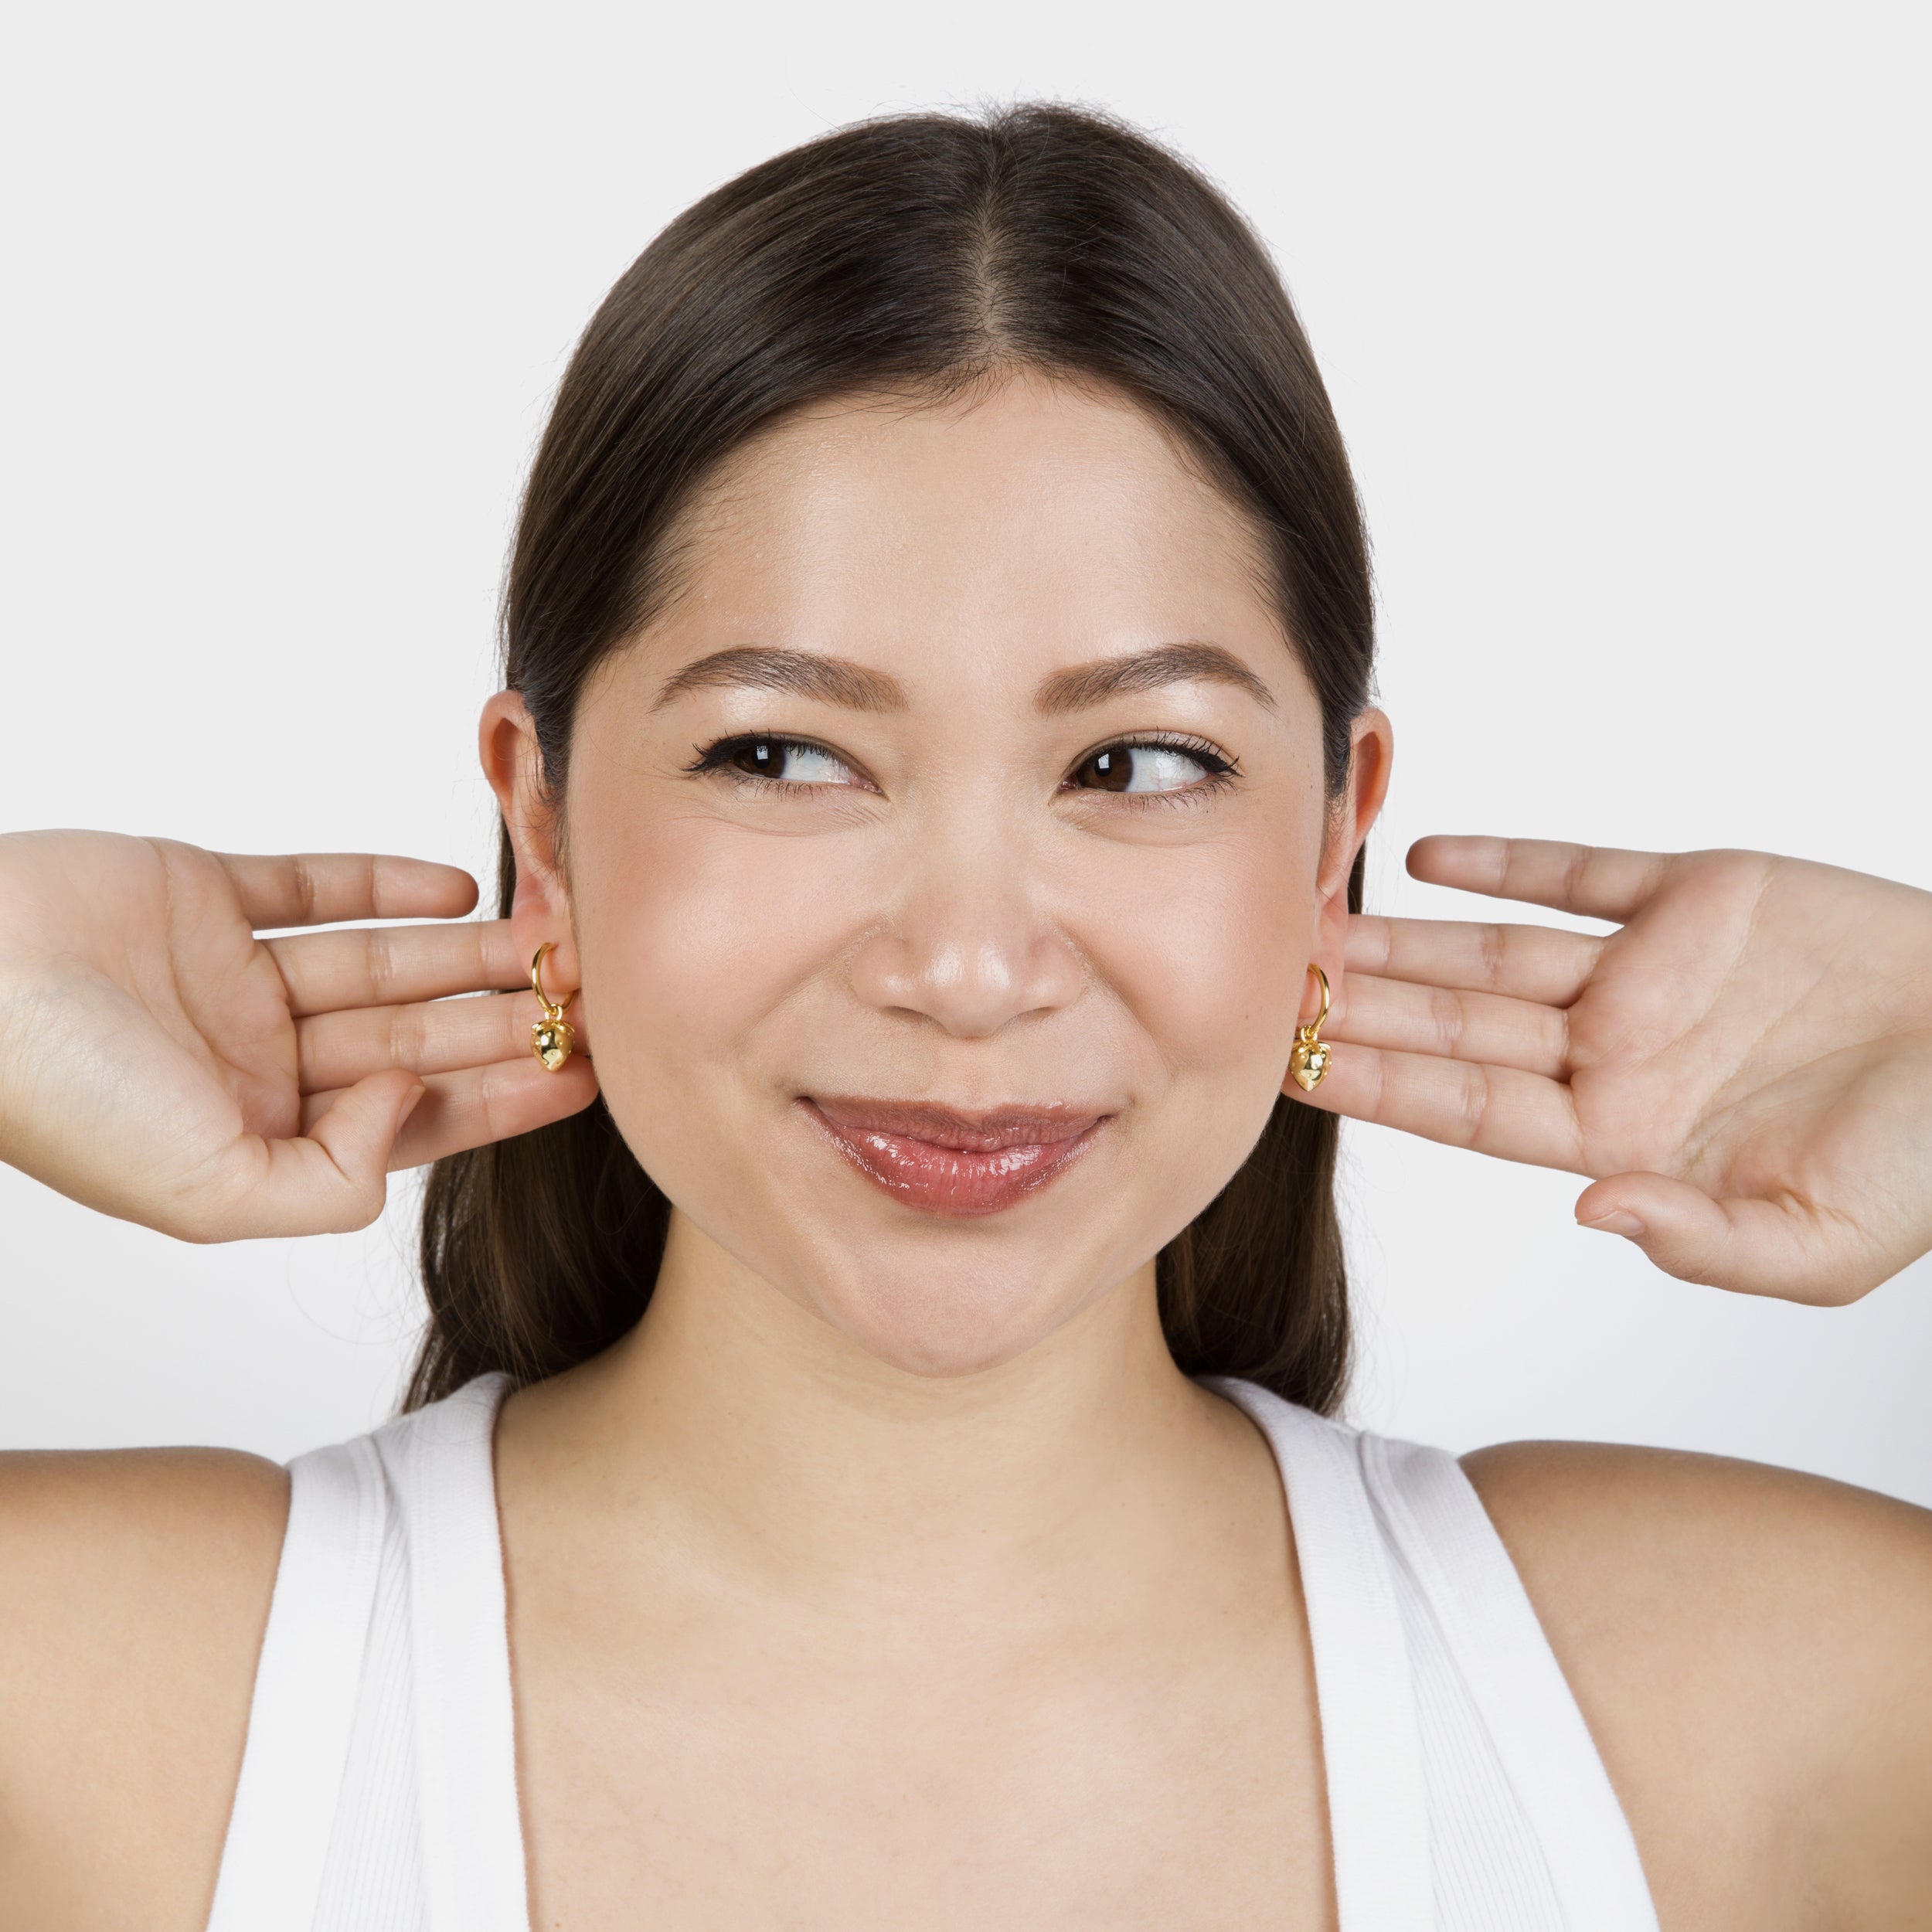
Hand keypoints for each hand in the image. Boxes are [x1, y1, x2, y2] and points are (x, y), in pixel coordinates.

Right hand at [0, 831, 597, 1240]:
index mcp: (256, 1135)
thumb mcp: (206, 1190)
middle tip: (596, 995)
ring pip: (379, 962)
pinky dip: (384, 883)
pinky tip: (458, 886)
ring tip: (554, 938)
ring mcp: (226, 975)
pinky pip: (313, 887)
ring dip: (467, 952)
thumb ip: (327, 1184)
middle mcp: (252, 1059)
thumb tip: (404, 1119)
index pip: (413, 1120)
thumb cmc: (58, 1095)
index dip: (504, 1100)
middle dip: (504, 1020)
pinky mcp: (199, 893)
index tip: (592, 1074)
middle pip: (412, 1037)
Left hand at [1308, 837, 1931, 1302]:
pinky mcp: (1697, 895)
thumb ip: (1700, 1242)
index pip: (1462, 1110)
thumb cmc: (1928, 1162)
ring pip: (1494, 950)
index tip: (1284, 1068)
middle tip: (1265, 980)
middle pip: (1454, 1026)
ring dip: (1405, 936)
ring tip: (1316, 917)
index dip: (1373, 1087)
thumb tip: (1593, 1214)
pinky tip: (1428, 854)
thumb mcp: (1819, 1243)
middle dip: (1361, 1008)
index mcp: (1618, 1138)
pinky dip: (1508, 863)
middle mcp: (1612, 1054)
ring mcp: (1647, 972)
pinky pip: (1580, 874)